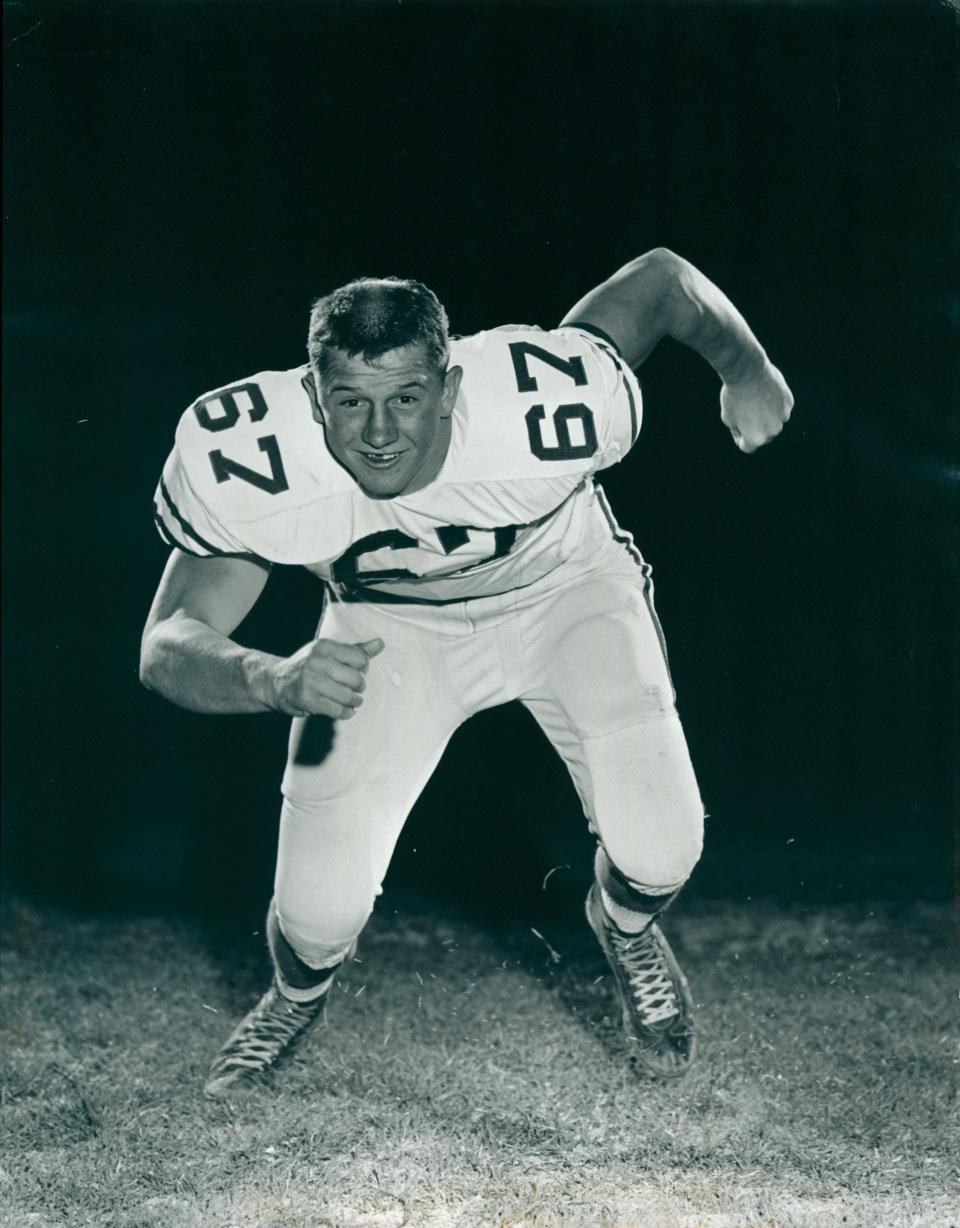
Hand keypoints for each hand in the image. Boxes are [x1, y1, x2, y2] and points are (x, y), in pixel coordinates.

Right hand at [268, 637, 384, 717]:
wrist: (276, 682)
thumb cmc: (309, 666)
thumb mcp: (329, 653)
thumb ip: (355, 650)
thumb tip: (380, 644)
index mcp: (325, 647)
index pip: (360, 658)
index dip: (363, 668)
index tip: (355, 672)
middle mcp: (317, 662)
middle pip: (356, 679)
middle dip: (359, 687)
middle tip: (355, 690)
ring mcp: (311, 681)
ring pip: (348, 696)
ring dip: (354, 702)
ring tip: (352, 701)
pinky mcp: (308, 700)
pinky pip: (338, 710)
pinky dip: (346, 713)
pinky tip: (345, 710)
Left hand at [720, 361, 793, 452]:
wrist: (747, 371)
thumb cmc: (733, 396)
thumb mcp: (728, 418)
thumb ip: (740, 430)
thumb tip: (747, 432)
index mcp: (756, 438)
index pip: (747, 447)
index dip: (739, 436)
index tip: (736, 423)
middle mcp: (773, 431)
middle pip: (763, 436)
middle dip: (755, 427)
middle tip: (745, 409)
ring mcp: (783, 416)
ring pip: (773, 421)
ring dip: (766, 415)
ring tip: (755, 399)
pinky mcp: (789, 402)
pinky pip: (780, 408)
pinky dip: (774, 403)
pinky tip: (764, 391)